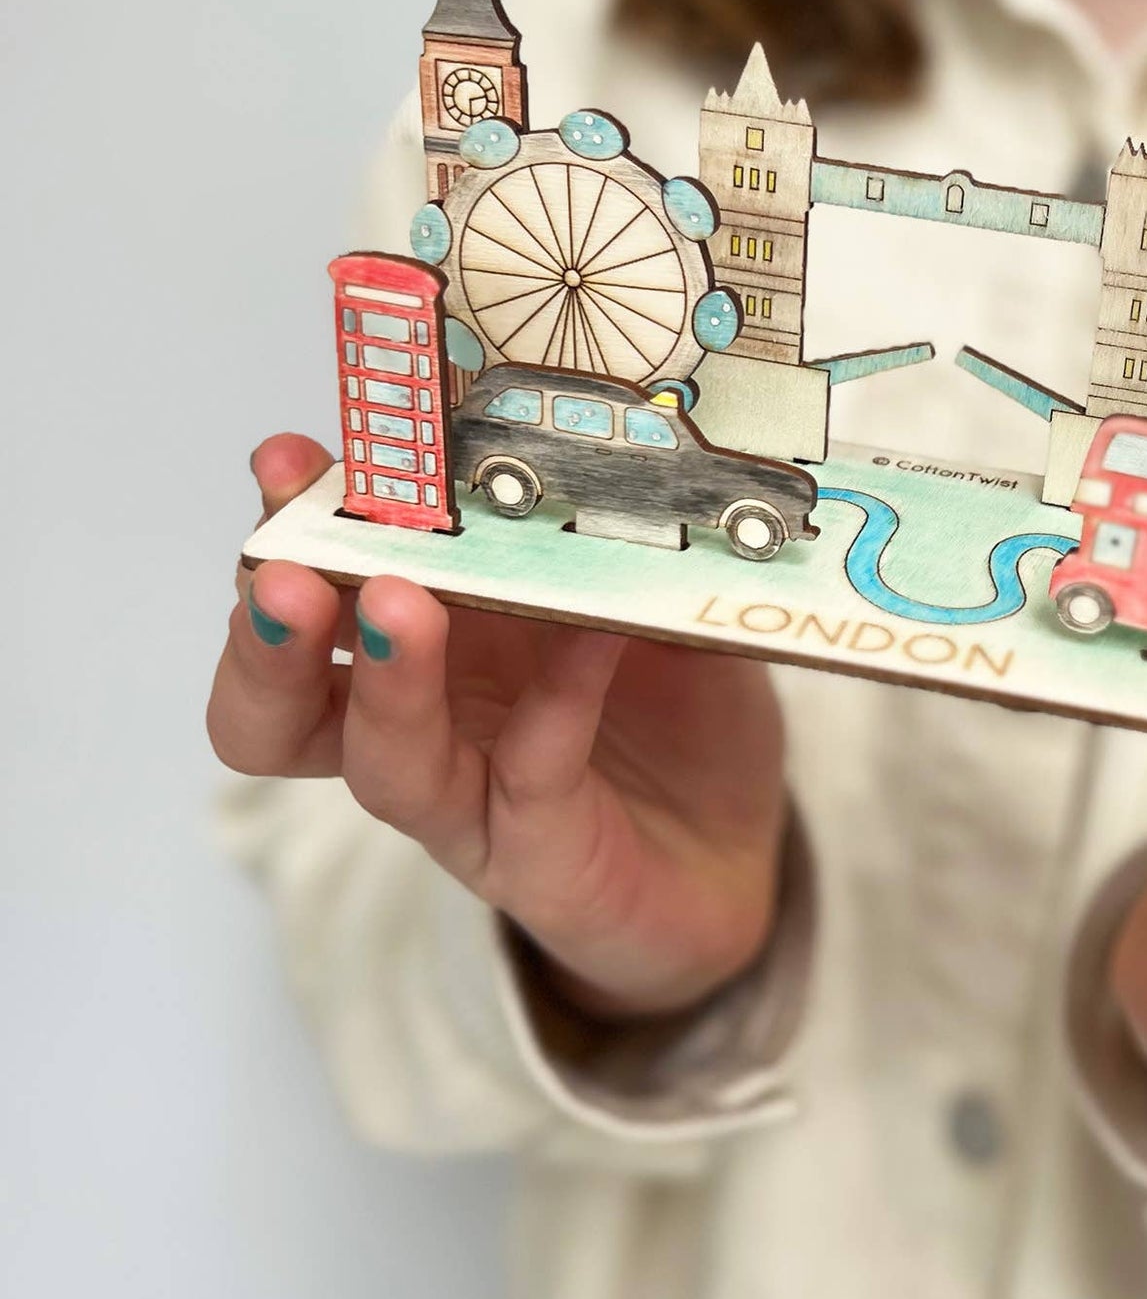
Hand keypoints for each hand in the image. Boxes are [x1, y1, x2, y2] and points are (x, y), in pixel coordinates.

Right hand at [209, 435, 786, 1020]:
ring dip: (385, 681)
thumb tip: (606, 445)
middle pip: (279, 704)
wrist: (726, 840)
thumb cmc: (662, 707)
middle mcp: (417, 723)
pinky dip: (557, 700)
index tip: (290, 460)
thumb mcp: (636, 591)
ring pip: (381, 762)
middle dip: (269, 634)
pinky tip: (592, 640)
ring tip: (401, 609)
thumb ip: (604, 531)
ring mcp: (469, 797)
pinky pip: (532, 774)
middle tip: (286, 572)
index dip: (288, 529)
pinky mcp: (539, 853)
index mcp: (416, 642)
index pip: (313, 589)